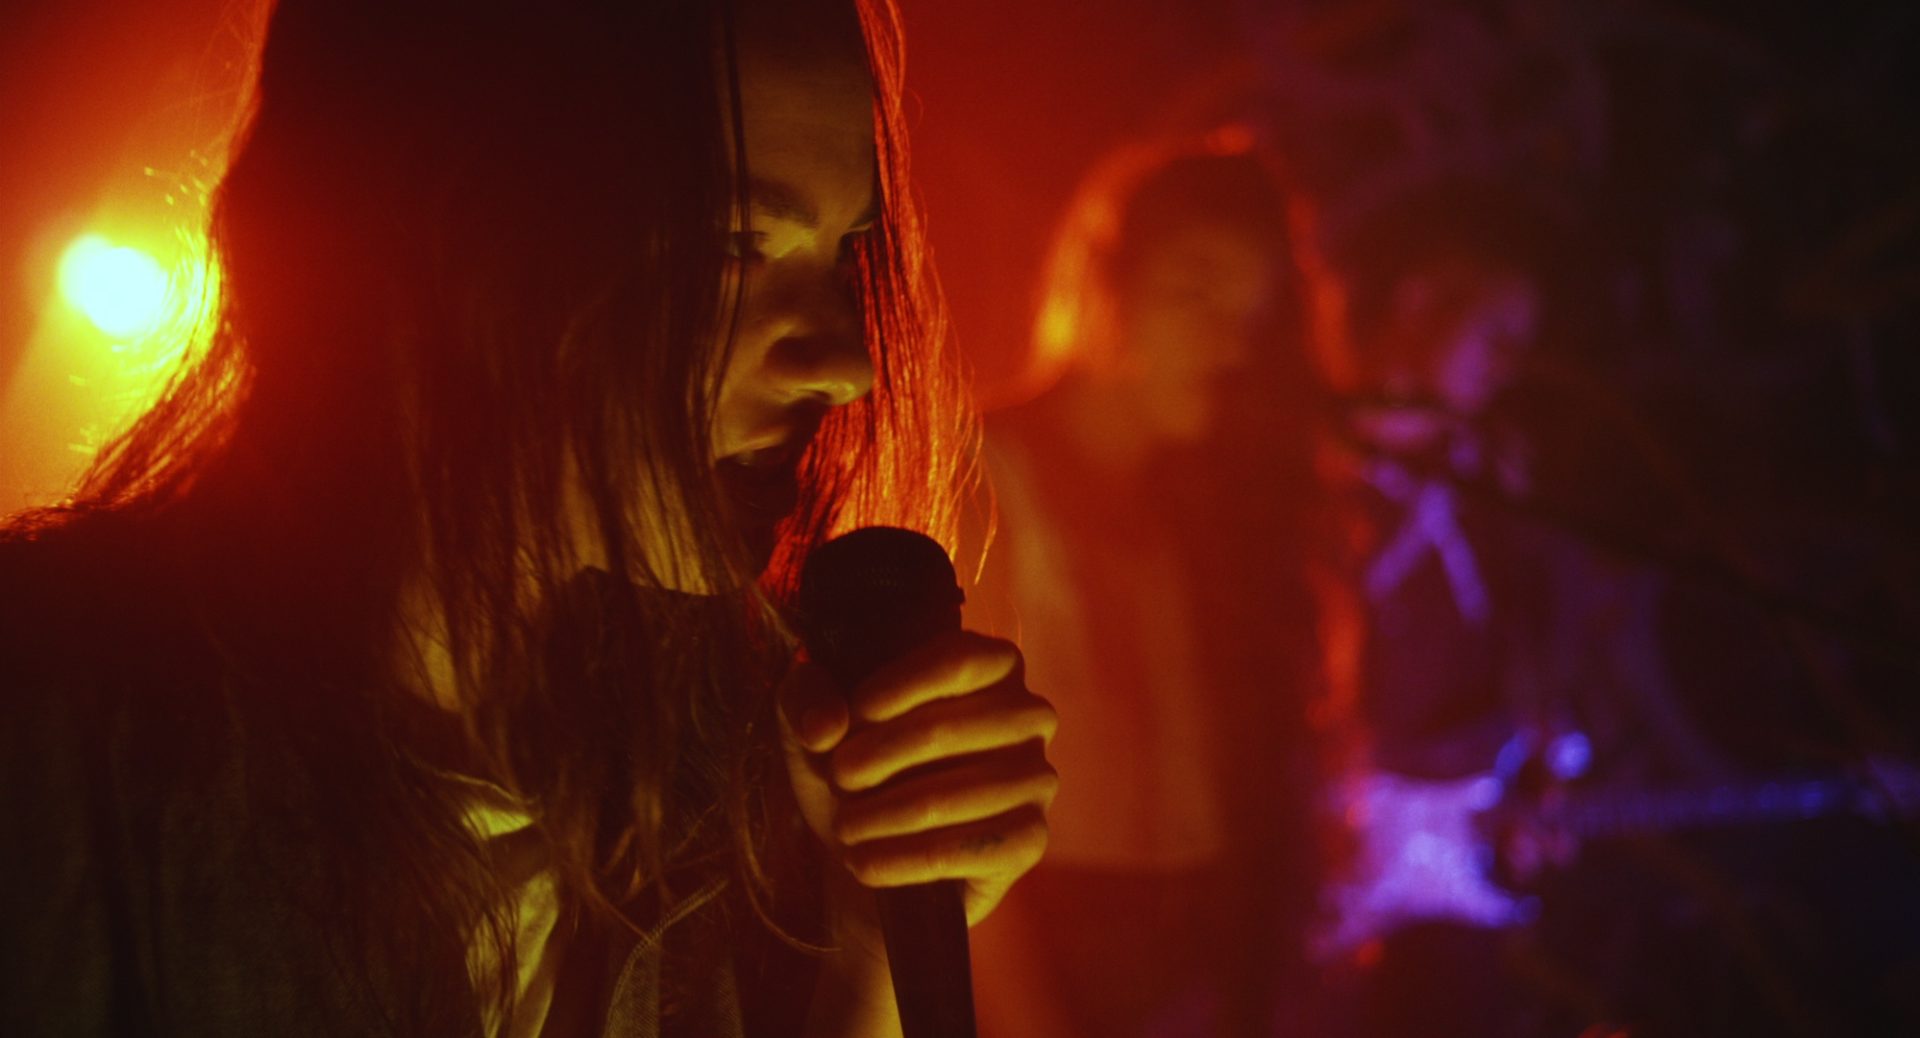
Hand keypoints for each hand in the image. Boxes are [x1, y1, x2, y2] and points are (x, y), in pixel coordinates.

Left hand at [780, 629, 1057, 924]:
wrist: (874, 852)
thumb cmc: (855, 771)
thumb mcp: (815, 724)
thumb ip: (804, 700)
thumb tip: (825, 725)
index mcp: (992, 665)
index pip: (957, 659)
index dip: (896, 687)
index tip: (850, 719)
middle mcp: (1029, 716)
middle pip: (943, 728)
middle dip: (872, 760)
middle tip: (837, 782)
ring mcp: (1037, 778)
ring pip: (948, 795)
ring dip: (878, 816)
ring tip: (843, 828)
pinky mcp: (1030, 839)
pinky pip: (963, 849)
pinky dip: (900, 859)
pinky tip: (865, 862)